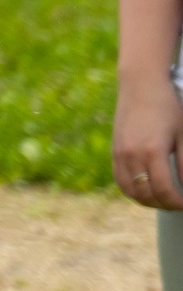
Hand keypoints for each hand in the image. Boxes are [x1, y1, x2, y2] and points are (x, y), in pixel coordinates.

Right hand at [114, 72, 182, 209]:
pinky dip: (132, 191)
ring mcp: (120, 152)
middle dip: (164, 205)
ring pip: (130, 191)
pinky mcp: (114, 150)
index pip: (163, 190)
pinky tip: (145, 190)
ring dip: (147, 201)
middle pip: (145, 194)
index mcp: (152, 151)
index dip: (177, 203)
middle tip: (177, 204)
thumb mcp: (182, 136)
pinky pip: (120, 180)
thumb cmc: (167, 108)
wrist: (140, 85)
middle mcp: (132, 154)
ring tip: (162, 200)